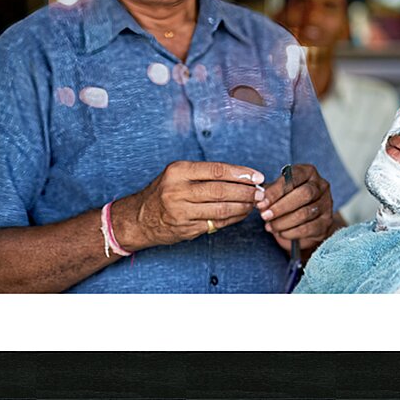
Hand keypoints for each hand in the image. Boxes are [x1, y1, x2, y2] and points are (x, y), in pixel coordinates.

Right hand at [115, 161, 264, 248]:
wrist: (138, 218)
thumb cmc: (164, 192)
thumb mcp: (178, 175)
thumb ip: (205, 174)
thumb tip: (242, 176)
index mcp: (178, 171)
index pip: (217, 170)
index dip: (241, 174)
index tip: (257, 176)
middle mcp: (178, 191)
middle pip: (221, 191)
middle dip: (245, 192)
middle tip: (260, 192)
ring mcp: (181, 212)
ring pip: (221, 209)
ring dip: (242, 207)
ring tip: (254, 203)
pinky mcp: (185, 229)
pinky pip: (215, 224)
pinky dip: (232, 219)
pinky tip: (241, 214)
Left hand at [255, 163, 334, 251]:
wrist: (306, 221)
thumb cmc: (289, 200)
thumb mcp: (279, 191)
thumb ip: (270, 192)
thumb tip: (258, 198)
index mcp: (308, 172)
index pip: (294, 177)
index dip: (276, 190)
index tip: (261, 202)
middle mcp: (321, 186)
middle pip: (304, 194)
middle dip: (281, 207)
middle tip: (265, 216)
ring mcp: (326, 204)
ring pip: (305, 213)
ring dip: (283, 222)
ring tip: (269, 226)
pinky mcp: (326, 222)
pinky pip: (308, 228)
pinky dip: (291, 232)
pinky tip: (280, 233)